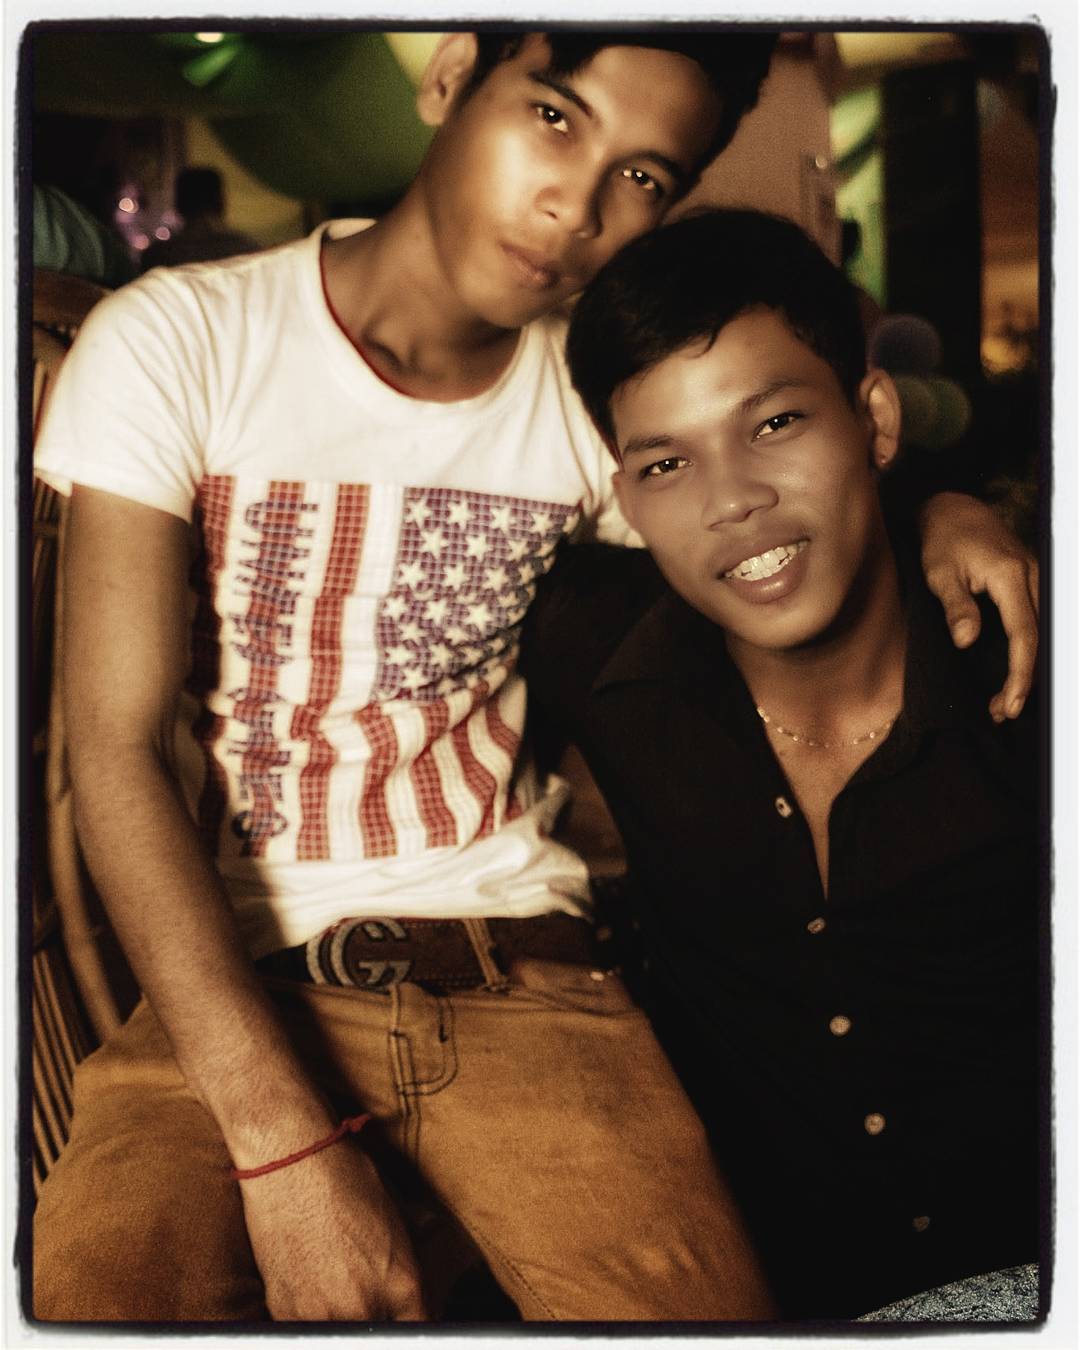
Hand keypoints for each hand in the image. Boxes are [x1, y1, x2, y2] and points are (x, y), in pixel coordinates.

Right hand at [238, 1139, 426, 1320]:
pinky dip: (312, 1316)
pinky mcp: (285, 1314)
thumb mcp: (395, 1205)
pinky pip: (307, 1332)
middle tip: (373, 1293)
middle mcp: (365, 1308)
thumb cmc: (344, 1175)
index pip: (421, 1329)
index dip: (415, 1319)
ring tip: (339, 1287)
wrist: (289, 1162)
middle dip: (382, 1317)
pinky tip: (313, 1289)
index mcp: (403, 1282)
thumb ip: (414, 1238)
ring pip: (344, 1336)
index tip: (409, 1314)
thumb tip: (431, 1237)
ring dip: (345, 1321)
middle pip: (381, 1335)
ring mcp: (322, 1317)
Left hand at [919, 492, 1038, 720]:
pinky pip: (1036, 620)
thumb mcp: (938, 573)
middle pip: (1040, 637)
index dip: (1020, 673)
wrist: (952, 508)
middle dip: (1024, 679)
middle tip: (1001, 711)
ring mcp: (1035, 576)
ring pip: (1042, 630)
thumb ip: (955, 606)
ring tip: (1003, 700)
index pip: (1024, 634)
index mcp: (1010, 575)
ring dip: (1027, 666)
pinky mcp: (1030, 581)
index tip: (1010, 703)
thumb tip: (967, 641)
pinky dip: (1027, 648)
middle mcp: (1032, 575)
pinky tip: (1012, 669)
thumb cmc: (940, 539)